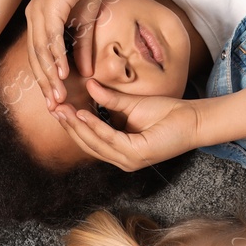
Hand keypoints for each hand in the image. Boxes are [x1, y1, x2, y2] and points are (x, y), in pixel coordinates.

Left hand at [25, 0, 107, 105]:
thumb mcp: (86, 23)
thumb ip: (82, 48)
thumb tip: (85, 74)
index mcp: (38, 23)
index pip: (38, 58)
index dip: (45, 81)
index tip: (55, 101)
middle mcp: (33, 19)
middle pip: (35, 59)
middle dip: (45, 85)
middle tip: (55, 107)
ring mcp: (38, 12)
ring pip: (41, 52)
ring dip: (50, 76)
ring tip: (59, 95)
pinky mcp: (49, 6)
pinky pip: (51, 37)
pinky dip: (56, 56)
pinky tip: (62, 72)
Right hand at [53, 82, 201, 170]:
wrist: (192, 119)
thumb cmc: (166, 113)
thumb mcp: (131, 104)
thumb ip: (109, 99)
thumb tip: (88, 85)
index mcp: (119, 150)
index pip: (89, 139)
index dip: (72, 124)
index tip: (57, 106)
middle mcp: (121, 159)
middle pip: (87, 143)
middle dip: (69, 126)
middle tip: (53, 108)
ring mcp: (128, 160)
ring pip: (95, 143)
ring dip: (77, 126)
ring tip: (63, 110)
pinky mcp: (136, 155)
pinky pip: (110, 139)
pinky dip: (95, 126)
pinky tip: (82, 113)